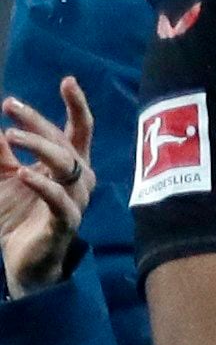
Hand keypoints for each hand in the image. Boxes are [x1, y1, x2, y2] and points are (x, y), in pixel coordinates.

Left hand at [0, 80, 93, 293]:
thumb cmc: (18, 217)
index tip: (67, 81)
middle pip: (66, 143)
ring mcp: (73, 202)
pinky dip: (43, 187)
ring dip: (40, 148)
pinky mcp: (63, 225)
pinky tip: (25, 175)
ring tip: (11, 136)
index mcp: (68, 167)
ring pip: (67, 167)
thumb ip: (4, 152)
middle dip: (39, 121)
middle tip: (9, 105)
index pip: (79, 131)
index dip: (77, 105)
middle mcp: (78, 181)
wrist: (21, 263)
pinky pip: (60, 202)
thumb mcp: (4, 175)